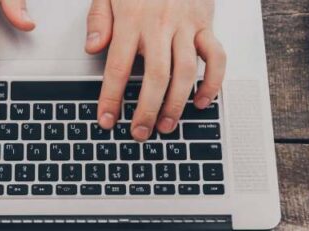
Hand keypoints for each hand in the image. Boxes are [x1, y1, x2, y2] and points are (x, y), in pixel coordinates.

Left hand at [85, 0, 225, 141]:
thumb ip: (98, 20)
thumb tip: (93, 48)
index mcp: (131, 19)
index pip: (117, 67)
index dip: (111, 98)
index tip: (106, 120)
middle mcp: (160, 25)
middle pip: (156, 76)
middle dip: (146, 109)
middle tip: (139, 132)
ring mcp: (186, 26)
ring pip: (186, 71)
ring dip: (177, 103)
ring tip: (166, 125)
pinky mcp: (206, 25)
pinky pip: (216, 57)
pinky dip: (212, 82)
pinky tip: (201, 101)